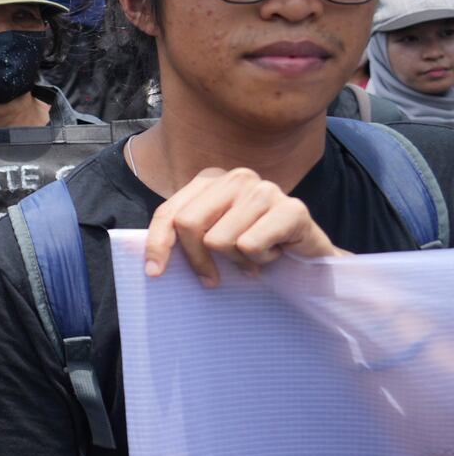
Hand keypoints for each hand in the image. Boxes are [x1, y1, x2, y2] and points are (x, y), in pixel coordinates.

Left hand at [143, 167, 343, 286]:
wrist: (307, 258)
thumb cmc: (253, 247)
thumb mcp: (210, 239)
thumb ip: (183, 237)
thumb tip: (149, 262)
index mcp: (210, 178)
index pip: (169, 212)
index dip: (158, 244)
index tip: (154, 273)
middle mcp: (236, 177)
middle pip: (189, 224)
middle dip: (197, 259)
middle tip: (214, 278)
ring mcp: (265, 189)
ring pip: (220, 240)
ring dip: (237, 261)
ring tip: (255, 255)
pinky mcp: (292, 208)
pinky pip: (250, 246)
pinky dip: (259, 260)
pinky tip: (275, 252)